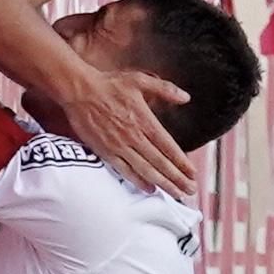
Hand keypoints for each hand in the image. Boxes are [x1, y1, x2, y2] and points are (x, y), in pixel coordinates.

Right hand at [63, 64, 194, 197]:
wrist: (80, 91)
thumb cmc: (109, 84)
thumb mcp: (140, 80)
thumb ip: (165, 89)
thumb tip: (186, 97)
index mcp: (145, 121)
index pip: (169, 147)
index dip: (182, 162)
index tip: (193, 173)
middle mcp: (135, 137)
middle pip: (161, 163)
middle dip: (178, 178)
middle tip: (190, 190)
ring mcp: (120, 147)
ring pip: (146, 170)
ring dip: (163, 183)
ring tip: (176, 193)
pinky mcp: (106, 152)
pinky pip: (125, 171)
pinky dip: (138, 181)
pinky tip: (150, 189)